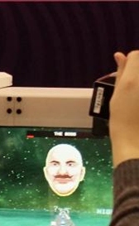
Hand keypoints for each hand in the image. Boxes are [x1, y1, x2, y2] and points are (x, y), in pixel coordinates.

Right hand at [110, 51, 138, 165]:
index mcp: (133, 79)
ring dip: (138, 85)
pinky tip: (137, 105)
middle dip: (137, 72)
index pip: (136, 55)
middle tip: (132, 90)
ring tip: (134, 100)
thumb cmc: (122, 122)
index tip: (126, 76)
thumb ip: (121, 73)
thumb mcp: (116, 97)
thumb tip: (119, 55)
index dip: (130, 64)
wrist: (136, 143)